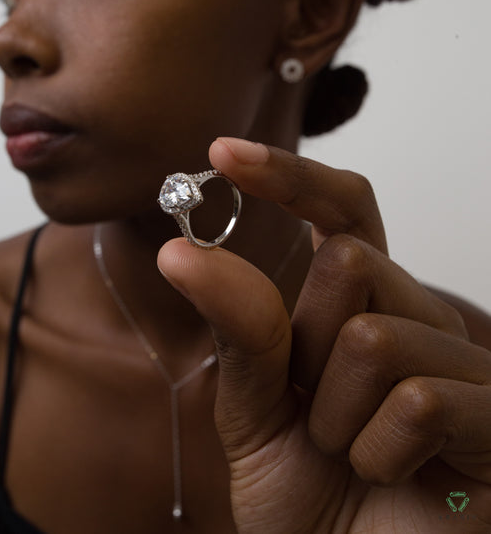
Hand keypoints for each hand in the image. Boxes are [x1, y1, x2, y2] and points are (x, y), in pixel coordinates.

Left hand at [158, 138, 490, 532]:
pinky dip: (376, 452)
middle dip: (307, 347)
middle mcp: (415, 316)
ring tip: (352, 451)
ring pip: (374, 338)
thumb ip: (239, 328)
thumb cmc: (305, 490)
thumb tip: (182, 250)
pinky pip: (416, 401)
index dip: (291, 177)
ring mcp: (461, 364)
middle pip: (350, 264)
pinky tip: (394, 474)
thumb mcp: (253, 405)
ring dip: (335, 415)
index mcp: (360, 304)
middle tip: (314, 408)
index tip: (222, 153)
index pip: (343, 211)